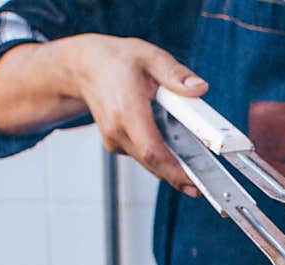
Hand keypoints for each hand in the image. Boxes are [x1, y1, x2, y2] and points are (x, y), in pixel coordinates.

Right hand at [0, 34, 207, 196]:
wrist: (84, 67)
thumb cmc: (117, 61)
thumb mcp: (149, 56)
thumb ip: (175, 74)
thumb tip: (199, 88)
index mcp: (126, 110)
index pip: (151, 149)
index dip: (173, 170)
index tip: (192, 183)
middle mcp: (117, 130)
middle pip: (152, 163)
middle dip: (177, 177)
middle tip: (200, 187)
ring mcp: (114, 140)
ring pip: (149, 162)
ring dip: (171, 168)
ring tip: (194, 173)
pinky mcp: (116, 145)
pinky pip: (143, 156)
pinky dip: (160, 157)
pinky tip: (175, 152)